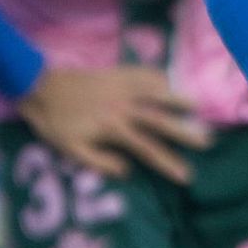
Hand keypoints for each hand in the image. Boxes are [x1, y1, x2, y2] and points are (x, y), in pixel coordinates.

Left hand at [23, 66, 210, 183]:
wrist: (41, 87)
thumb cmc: (55, 123)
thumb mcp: (72, 151)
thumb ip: (101, 162)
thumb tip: (128, 170)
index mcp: (113, 128)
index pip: (147, 149)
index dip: (168, 163)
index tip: (186, 176)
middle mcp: (122, 106)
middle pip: (159, 120)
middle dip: (183, 132)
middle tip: (206, 141)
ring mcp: (121, 86)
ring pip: (155, 92)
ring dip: (176, 99)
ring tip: (196, 105)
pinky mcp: (116, 72)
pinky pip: (141, 73)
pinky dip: (157, 76)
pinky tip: (168, 80)